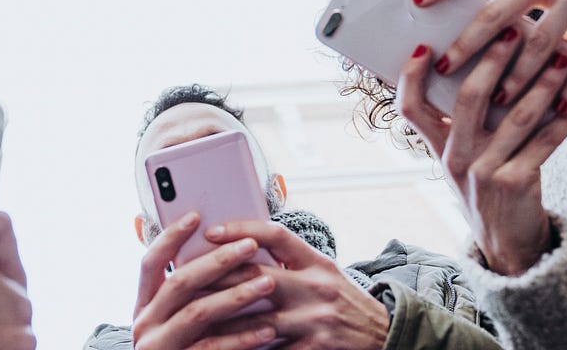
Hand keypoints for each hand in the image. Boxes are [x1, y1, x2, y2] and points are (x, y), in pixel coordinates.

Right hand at [131, 213, 279, 349]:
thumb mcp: (182, 320)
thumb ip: (193, 294)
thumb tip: (226, 250)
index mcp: (144, 306)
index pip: (150, 262)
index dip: (170, 237)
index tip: (196, 216)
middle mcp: (145, 324)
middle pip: (180, 282)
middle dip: (217, 260)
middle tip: (250, 245)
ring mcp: (159, 346)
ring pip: (198, 312)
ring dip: (236, 295)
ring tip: (267, 282)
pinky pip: (213, 347)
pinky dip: (243, 336)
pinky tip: (267, 328)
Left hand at [203, 221, 388, 349]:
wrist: (385, 337)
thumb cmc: (343, 302)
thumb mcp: (324, 273)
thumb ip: (290, 262)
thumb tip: (242, 250)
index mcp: (317, 262)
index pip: (275, 234)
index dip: (241, 229)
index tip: (210, 232)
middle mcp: (316, 287)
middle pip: (255, 276)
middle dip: (215, 279)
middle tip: (182, 280)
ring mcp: (315, 320)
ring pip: (254, 319)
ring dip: (219, 322)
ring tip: (190, 320)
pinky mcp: (314, 349)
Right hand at [396, 32, 566, 275]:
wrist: (507, 243)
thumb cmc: (488, 186)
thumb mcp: (465, 157)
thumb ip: (467, 121)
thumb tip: (490, 64)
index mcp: (438, 147)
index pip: (410, 108)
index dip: (412, 76)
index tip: (426, 45)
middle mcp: (455, 158)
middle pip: (467, 98)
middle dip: (492, 60)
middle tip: (513, 31)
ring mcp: (484, 172)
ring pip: (515, 116)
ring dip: (543, 83)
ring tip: (563, 59)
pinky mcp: (516, 183)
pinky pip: (545, 143)